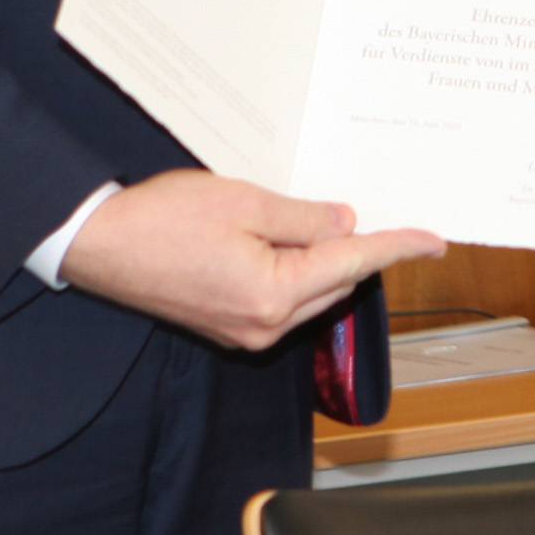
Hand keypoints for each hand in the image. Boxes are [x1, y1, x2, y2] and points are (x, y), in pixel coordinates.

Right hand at [58, 168, 443, 349]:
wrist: (99, 244)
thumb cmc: (163, 218)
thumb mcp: (245, 202)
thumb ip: (303, 218)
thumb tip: (345, 224)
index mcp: (274, 293)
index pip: (353, 263)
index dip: (398, 247)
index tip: (435, 240)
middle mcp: (264, 325)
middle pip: (335, 283)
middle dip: (362, 251)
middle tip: (392, 220)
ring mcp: (244, 331)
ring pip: (311, 294)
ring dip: (327, 261)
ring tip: (335, 222)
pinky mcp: (227, 326)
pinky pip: (282, 299)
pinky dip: (298, 272)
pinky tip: (296, 243)